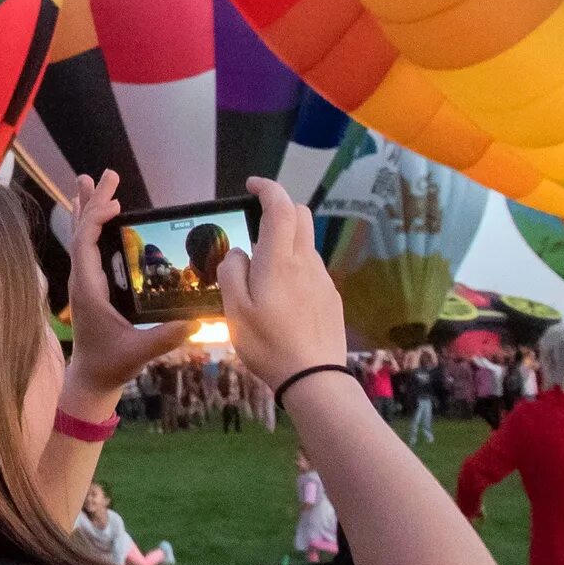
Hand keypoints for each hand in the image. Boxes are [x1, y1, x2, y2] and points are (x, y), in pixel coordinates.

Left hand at [58, 168, 194, 408]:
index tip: (114, 205)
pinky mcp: (91, 284)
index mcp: (88, 290)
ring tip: (90, 180)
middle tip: (106, 174)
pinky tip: (97, 214)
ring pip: (82, 236)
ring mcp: (84, 281)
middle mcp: (82, 280)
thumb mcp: (139, 352)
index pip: (85, 246)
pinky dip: (92, 225)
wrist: (92, 378)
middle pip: (83, 232)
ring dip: (88, 208)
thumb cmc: (111, 365)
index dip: (95, 222)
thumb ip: (165, 337)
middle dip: (94, 202)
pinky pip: (88, 247)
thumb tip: (195, 320)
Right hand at [219, 177, 348, 385]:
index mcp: (279, 260)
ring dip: (286, 241)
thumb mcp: (234, 309)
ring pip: (305, 243)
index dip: (268, 189)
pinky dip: (295, 266)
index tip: (252, 186)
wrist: (314, 379)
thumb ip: (232, 272)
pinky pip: (311, 268)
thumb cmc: (267, 344)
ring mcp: (322, 279)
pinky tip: (282, 297)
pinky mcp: (331, 297)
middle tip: (255, 222)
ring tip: (262, 272)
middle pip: (301, 216)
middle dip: (280, 208)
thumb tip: (239, 253)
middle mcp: (305, 262)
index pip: (280, 207)